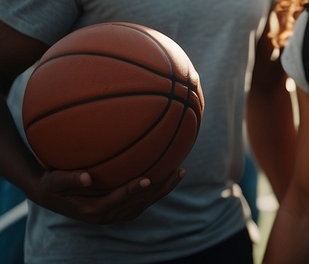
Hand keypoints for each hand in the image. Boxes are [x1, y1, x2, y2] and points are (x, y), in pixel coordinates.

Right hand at [32, 167, 182, 224]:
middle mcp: (104, 216)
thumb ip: (69, 179)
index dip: (132, 191)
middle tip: (178, 171)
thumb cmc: (52, 184)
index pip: (116, 202)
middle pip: (137, 205)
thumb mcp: (54, 181)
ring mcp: (112, 215)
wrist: (49, 194)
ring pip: (143, 205)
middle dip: (159, 190)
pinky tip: (166, 176)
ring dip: (162, 191)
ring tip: (179, 172)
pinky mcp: (117, 210)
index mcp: (91, 210)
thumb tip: (87, 177)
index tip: (147, 179)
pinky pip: (140, 202)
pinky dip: (155, 191)